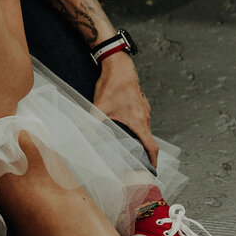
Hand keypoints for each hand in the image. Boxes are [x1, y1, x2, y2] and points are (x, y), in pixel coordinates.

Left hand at [93, 52, 158, 166]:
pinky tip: (125, 129)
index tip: (152, 171)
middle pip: (149, 140)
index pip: (152, 147)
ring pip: (144, 129)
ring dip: (140, 140)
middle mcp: (145, 116)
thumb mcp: (100, 106)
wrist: (118, 64)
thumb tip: (82, 135)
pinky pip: (141, 119)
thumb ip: (92, 123)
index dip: (153, 161)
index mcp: (139, 121)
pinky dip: (136, 128)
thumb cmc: (112, 85)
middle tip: (137, 164)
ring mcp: (144, 109)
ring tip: (130, 149)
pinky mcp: (139, 102)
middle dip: (144, 154)